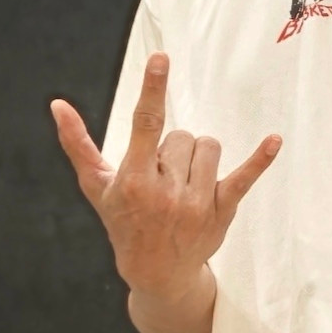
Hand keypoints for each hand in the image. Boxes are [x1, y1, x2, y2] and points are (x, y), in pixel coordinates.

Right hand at [47, 54, 278, 299]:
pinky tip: (274, 140)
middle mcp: (167, 192)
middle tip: (160, 178)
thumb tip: (58, 105)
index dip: (153, 89)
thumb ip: (78, 143)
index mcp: (134, 181)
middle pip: (182, 135)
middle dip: (172, 149)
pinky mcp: (221, 211)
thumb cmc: (123, 222)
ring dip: (197, 157)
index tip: (161, 59)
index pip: (146, 125)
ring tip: (183, 182)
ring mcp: (197, 203)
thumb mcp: (96, 186)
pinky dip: (259, 160)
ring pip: (208, 147)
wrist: (156, 273)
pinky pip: (244, 178)